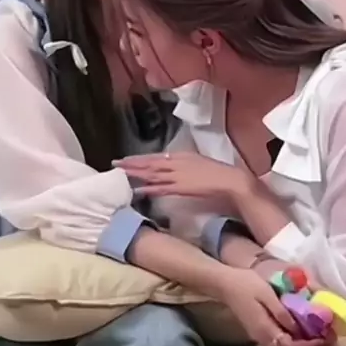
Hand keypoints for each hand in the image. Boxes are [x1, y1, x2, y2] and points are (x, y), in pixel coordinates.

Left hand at [112, 151, 250, 199]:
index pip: (156, 157)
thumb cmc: (217, 172)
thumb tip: (173, 165)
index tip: (127, 159)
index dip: (140, 158)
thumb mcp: (198, 163)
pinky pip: (160, 188)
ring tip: (121, 173)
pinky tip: (137, 190)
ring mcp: (177, 175)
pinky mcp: (180, 187)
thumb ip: (184, 164)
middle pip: (149, 163)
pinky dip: (148, 188)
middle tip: (115, 163)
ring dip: (135, 173)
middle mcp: (176, 163)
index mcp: (181, 156)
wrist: (229, 179)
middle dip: (132, 163)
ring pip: (151, 173)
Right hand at [252, 259, 336, 345]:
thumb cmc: (246, 284)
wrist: (226, 284)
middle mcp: (262, 338)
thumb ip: (282, 311)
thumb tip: (298, 327)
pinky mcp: (259, 334)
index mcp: (264, 329)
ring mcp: (260, 338)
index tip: (322, 337)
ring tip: (317, 340)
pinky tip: (302, 336)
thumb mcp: (266, 293)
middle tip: (325, 341)